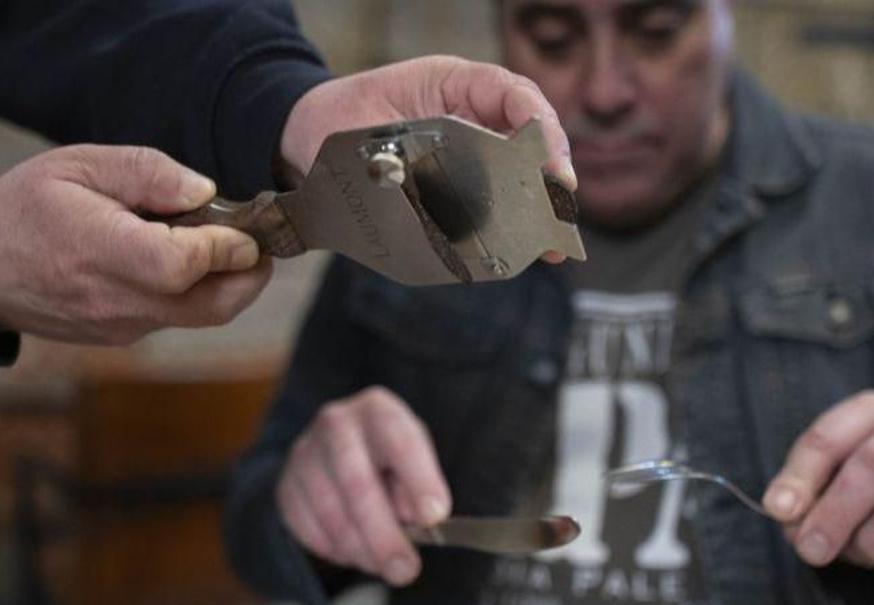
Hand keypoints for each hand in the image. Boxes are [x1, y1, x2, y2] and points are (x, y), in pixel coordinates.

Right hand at [0, 144, 270, 343]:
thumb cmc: (25, 208)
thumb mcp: (77, 164)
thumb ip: (145, 173)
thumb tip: (205, 192)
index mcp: (99, 251)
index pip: (182, 265)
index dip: (225, 246)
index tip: (244, 225)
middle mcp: (115, 300)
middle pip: (212, 306)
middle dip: (251, 276)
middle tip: (259, 241)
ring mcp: (121, 326)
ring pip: (200, 316)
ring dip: (226, 282)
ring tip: (217, 241)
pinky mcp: (123, 336)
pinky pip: (176, 317)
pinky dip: (195, 291)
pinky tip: (182, 258)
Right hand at [277, 387, 451, 585]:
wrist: (336, 450)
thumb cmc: (388, 458)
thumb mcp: (416, 461)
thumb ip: (419, 488)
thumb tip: (418, 520)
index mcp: (379, 411)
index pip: (400, 442)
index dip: (419, 480)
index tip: (434, 517)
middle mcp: (336, 424)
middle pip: (358, 484)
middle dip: (384, 536)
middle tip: (405, 570)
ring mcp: (304, 454)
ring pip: (331, 514)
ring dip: (360, 550)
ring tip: (382, 564)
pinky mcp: (285, 485)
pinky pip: (307, 529)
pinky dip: (334, 550)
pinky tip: (353, 549)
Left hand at [278, 56, 575, 261]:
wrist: (313, 136)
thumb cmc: (347, 118)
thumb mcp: (377, 124)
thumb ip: (408, 151)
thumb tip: (433, 189)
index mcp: (458, 86)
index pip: (514, 95)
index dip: (539, 128)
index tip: (551, 164)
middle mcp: (474, 117)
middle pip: (530, 139)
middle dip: (551, 174)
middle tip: (560, 206)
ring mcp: (472, 152)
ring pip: (519, 174)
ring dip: (537, 206)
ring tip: (552, 240)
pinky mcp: (461, 187)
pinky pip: (492, 203)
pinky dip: (512, 225)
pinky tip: (527, 248)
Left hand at [761, 391, 873, 583]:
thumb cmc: (870, 494)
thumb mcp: (828, 485)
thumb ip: (803, 496)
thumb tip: (785, 513)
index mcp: (872, 412)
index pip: (831, 435)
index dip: (801, 476)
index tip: (780, 512)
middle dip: (836, 514)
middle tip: (811, 550)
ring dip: (873, 542)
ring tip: (859, 554)